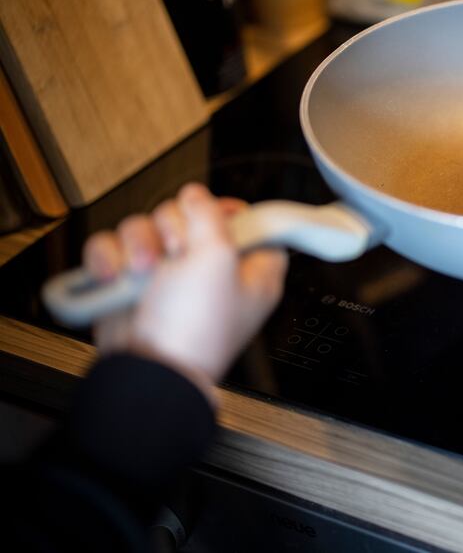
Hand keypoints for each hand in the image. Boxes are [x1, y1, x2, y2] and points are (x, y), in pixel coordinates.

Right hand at [83, 183, 287, 402]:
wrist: (148, 368)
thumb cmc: (194, 328)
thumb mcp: (218, 257)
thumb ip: (210, 215)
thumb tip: (197, 195)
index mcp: (250, 269)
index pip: (248, 222)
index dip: (229, 213)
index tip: (213, 217)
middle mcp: (212, 270)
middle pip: (189, 217)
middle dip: (172, 229)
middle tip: (175, 254)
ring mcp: (171, 276)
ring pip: (147, 228)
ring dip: (138, 244)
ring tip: (142, 272)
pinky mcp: (134, 283)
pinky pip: (115, 247)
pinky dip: (110, 257)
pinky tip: (115, 275)